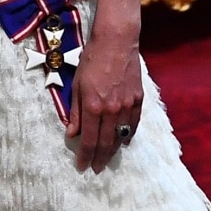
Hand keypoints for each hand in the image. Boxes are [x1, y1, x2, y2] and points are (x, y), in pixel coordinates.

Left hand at [67, 25, 141, 173]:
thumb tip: (71, 133)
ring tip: (107, 159)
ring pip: (121, 137)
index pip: (89, 140)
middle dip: (99, 159)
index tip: (82, 167)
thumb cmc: (92, 60)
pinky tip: (123, 142)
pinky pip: (133, 124)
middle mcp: (111, 110)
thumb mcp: (77, 85)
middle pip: (106, 143)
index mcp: (93, 107)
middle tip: (95, 169)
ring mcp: (127, 106)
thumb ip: (75, 112)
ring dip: (113, 151)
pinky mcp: (138, 99)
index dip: (85, 156)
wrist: (116, 42)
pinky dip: (127, 136)